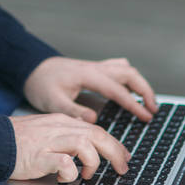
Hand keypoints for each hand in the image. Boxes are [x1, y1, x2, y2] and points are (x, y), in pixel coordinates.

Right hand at [9, 112, 130, 181]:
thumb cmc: (18, 140)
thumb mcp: (47, 132)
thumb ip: (65, 137)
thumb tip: (87, 151)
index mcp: (62, 122)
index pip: (95, 129)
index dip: (114, 144)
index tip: (124, 156)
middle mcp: (59, 128)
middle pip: (96, 134)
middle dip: (115, 152)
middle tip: (122, 168)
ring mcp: (49, 141)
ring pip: (84, 144)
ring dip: (93, 162)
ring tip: (88, 173)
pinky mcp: (39, 156)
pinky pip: (63, 162)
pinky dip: (71, 172)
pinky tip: (67, 178)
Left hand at [23, 55, 157, 123]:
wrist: (32, 67)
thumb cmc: (41, 84)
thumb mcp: (53, 101)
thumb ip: (74, 110)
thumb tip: (94, 119)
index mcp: (87, 75)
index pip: (116, 89)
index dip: (133, 103)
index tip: (146, 116)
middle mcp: (95, 67)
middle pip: (128, 73)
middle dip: (144, 90)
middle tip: (153, 109)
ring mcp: (95, 66)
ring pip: (125, 69)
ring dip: (139, 83)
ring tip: (148, 102)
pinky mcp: (94, 68)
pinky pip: (117, 68)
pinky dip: (129, 78)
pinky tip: (130, 89)